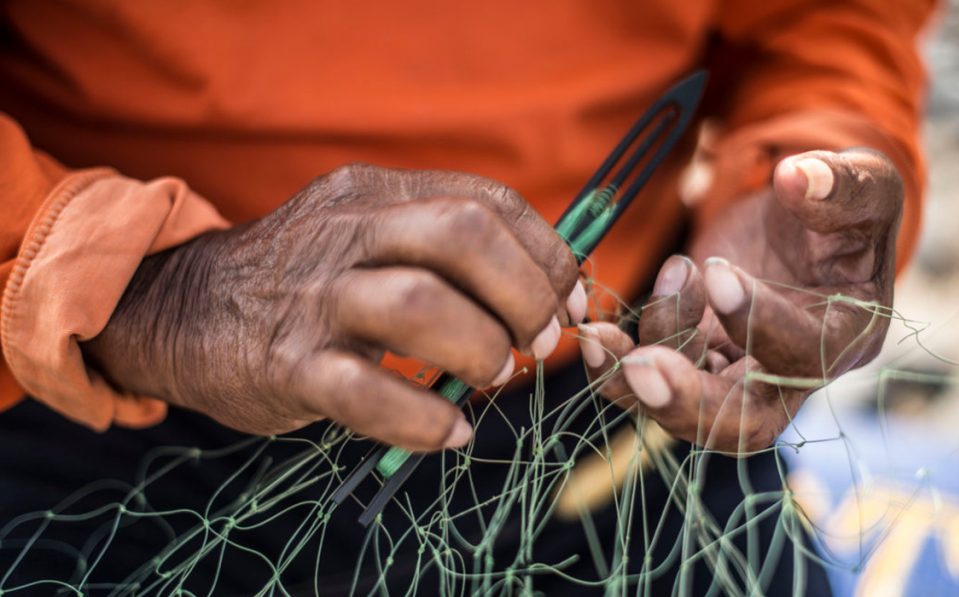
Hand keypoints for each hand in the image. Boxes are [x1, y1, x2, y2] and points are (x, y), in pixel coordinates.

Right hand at [83, 164, 584, 449]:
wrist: (183, 309)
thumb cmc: (306, 281)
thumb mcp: (367, 236)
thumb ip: (446, 252)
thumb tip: (554, 296)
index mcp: (376, 193)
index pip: (486, 200)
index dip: (545, 253)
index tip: (567, 301)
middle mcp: (346, 231)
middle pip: (462, 234)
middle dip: (525, 292)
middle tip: (538, 341)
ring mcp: (314, 296)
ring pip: (419, 304)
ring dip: (480, 347)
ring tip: (494, 375)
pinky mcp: (286, 363)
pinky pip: (367, 393)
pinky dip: (424, 420)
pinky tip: (451, 431)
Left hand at [577, 149, 902, 451]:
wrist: (800, 228)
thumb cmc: (841, 210)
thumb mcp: (864, 186)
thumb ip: (844, 184)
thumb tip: (796, 176)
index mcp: (845, 339)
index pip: (804, 355)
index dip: (759, 323)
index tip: (717, 272)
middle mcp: (791, 376)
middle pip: (742, 424)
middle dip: (687, 401)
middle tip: (642, 367)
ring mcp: (737, 376)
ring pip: (687, 410)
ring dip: (644, 367)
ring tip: (633, 306)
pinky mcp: (694, 363)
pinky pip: (653, 384)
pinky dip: (619, 368)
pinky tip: (597, 336)